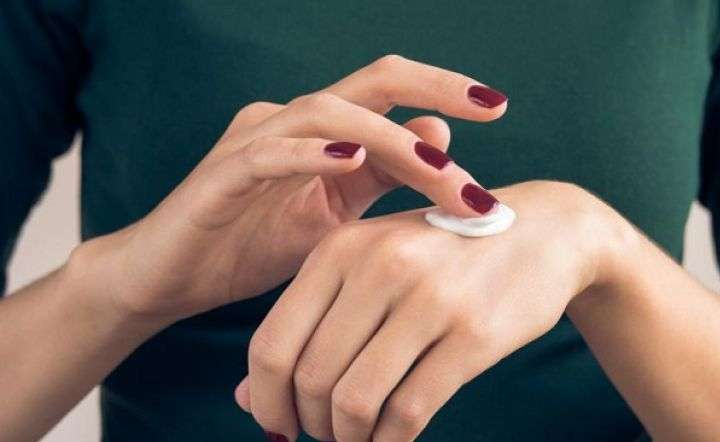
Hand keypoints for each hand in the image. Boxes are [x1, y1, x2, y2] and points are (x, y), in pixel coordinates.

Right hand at [72, 55, 507, 321]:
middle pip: (370, 82)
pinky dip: (311, 154)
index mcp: (322, 132)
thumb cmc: (252, 245)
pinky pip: (269, 152)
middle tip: (491, 107)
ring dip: (389, 140)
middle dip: (433, 89)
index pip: (389, 95)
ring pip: (329, 114)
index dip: (442, 92)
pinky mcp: (222, 174)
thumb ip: (381, 178)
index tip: (498, 107)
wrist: (172, 278)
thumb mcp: (334, 217)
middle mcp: (291, 121)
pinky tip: (351, 159)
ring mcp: (254, 142)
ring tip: (438, 168)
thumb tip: (439, 139)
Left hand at [237, 181, 635, 440]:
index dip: (264, 401)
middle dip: (309, 425)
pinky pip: (409, 411)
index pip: (271, 343)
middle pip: (310, 379)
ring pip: (355, 402)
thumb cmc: (444, 255)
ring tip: (357, 441)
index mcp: (341, 247)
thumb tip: (245, 401)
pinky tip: (393, 441)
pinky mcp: (473, 334)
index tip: (279, 426)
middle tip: (325, 435)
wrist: (543, 231)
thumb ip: (311, 325)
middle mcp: (379, 266)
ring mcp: (429, 299)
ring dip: (348, 439)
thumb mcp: (372, 268)